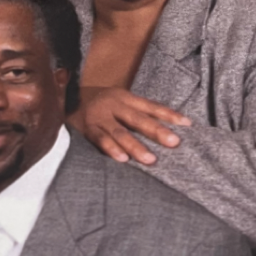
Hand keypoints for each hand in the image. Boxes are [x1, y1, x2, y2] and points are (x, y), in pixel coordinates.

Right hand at [68, 87, 191, 163]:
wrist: (68, 97)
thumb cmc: (100, 104)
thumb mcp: (119, 101)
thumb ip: (137, 111)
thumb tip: (168, 126)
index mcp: (125, 97)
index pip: (151, 106)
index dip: (169, 115)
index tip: (187, 125)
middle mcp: (113, 105)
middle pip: (138, 119)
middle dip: (156, 131)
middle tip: (174, 142)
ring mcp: (100, 117)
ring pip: (120, 132)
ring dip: (135, 146)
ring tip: (150, 159)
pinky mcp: (88, 129)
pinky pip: (101, 140)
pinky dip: (111, 149)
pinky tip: (123, 159)